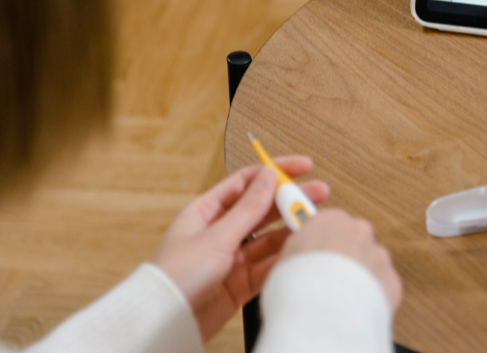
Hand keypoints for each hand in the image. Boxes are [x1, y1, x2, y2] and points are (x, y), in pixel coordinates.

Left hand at [152, 158, 329, 341]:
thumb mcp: (216, 235)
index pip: (246, 182)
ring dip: (291, 230)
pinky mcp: (238, 283)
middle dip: (290, 200)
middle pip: (261, 209)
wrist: (167, 320)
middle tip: (319, 193)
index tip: (303, 166)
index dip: (275, 171)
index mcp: (206, 212)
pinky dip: (283, 259)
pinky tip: (300, 251)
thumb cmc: (177, 274)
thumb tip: (268, 177)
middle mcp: (219, 232)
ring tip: (315, 223)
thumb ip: (247, 208)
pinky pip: (266, 267)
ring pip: (268, 239)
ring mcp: (230, 258)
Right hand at [279, 209, 402, 312]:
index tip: (317, 252)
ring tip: (341, 300)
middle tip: (328, 280)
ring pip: (370, 263)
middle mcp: (357, 231)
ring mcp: (378, 255)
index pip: (328, 221)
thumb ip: (298, 251)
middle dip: (345, 257)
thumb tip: (300, 258)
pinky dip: (373, 296)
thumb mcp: (283, 261)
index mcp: (328, 220)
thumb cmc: (298, 286)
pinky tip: (356, 309)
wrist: (325, 313)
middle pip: (354, 239)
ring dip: (360, 277)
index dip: (322, 240)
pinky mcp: (392, 280)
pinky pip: (382, 286)